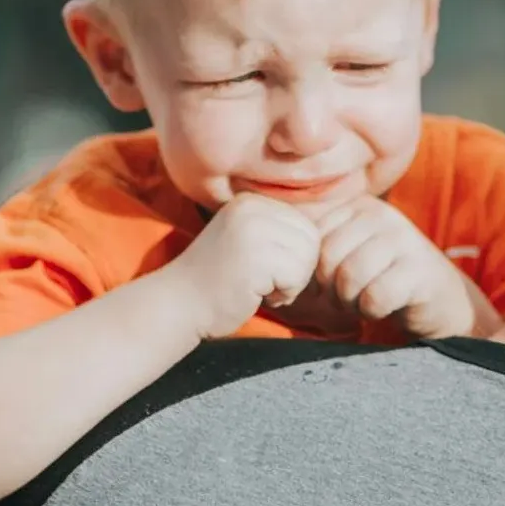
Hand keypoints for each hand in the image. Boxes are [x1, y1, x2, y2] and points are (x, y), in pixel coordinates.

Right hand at [167, 193, 322, 337]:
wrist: (177, 304)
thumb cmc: (217, 281)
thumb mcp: (248, 241)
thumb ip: (278, 232)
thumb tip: (327, 235)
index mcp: (251, 201)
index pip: (305, 225)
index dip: (294, 256)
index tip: (263, 268)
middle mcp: (252, 208)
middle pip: (311, 240)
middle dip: (296, 269)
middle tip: (263, 281)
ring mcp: (252, 230)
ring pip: (307, 258)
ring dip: (290, 283)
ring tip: (258, 286)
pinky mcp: (254, 257)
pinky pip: (297, 277)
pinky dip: (284, 294)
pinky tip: (256, 295)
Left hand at [314, 197, 485, 338]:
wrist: (439, 300)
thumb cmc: (381, 279)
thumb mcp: (348, 255)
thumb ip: (315, 246)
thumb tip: (269, 247)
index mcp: (357, 207)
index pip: (311, 238)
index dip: (314, 270)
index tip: (333, 282)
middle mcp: (380, 215)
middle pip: (327, 258)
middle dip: (332, 288)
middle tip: (349, 297)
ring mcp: (403, 239)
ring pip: (349, 277)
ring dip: (351, 301)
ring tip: (365, 300)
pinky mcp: (420, 270)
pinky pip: (375, 296)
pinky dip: (372, 310)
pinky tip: (385, 306)